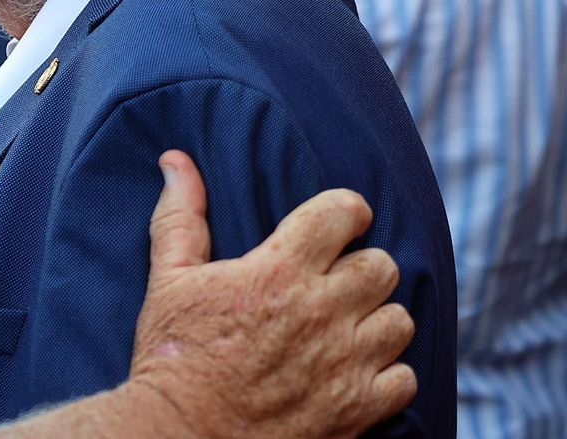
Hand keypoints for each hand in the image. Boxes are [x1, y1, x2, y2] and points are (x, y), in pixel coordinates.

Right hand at [126, 151, 416, 438]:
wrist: (181, 435)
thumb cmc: (173, 354)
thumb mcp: (168, 278)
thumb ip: (181, 215)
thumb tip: (176, 160)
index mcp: (278, 271)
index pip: (343, 214)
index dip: (344, 212)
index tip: (334, 224)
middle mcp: (321, 312)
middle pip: (382, 265)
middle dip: (359, 267)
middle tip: (333, 281)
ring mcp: (345, 364)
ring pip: (399, 320)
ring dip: (375, 319)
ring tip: (344, 327)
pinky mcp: (357, 409)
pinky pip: (404, 377)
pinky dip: (384, 373)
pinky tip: (352, 370)